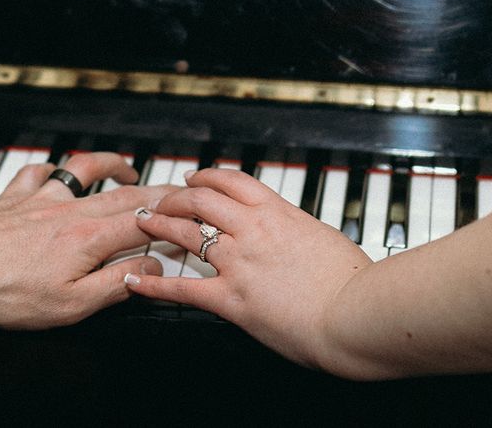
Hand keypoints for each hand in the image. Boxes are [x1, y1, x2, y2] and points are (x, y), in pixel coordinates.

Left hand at [0, 152, 171, 329]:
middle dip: (154, 191)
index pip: (143, 224)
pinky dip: (51, 169)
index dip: (169, 222)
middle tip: (174, 190)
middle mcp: (71, 210)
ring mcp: (43, 197)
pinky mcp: (16, 194)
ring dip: (110, 165)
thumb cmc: (8, 292)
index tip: (186, 222)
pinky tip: (54, 174)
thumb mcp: (70, 306)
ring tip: (126, 171)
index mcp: (89, 239)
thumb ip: (115, 286)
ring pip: (85, 169)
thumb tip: (149, 269)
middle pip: (124, 194)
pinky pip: (38, 171)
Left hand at [126, 168, 370, 369]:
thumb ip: (296, 228)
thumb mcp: (322, 236)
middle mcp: (250, 230)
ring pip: (185, 233)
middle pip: (199, 200)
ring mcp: (237, 262)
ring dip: (159, 225)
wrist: (355, 313)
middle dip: (174, 197)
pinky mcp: (230, 298)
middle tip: (162, 201)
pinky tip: (136, 281)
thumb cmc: (351, 280)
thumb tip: (290, 229)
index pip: (229, 181)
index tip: (194, 179)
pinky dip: (154, 285)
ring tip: (143, 222)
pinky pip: (182, 288)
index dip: (205, 177)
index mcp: (275, 211)